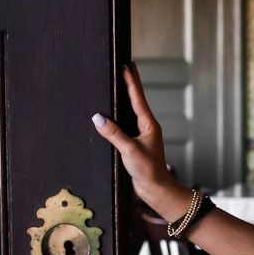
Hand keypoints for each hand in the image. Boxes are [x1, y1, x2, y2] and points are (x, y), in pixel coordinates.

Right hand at [91, 62, 184, 218]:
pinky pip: (124, 125)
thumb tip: (97, 118)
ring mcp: (140, 135)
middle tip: (124, 66)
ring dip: (123, 98)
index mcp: (148, 124)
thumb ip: (114, 134)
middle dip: (129, 83)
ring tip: (116, 84)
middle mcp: (145, 126)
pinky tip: (110, 114)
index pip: (137, 97)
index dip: (131, 81)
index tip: (127, 64)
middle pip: (135, 100)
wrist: (156, 189)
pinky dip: (117, 115)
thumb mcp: (129, 150)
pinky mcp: (134, 144)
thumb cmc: (148, 170)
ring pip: (129, 112)